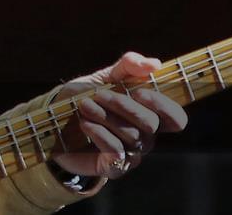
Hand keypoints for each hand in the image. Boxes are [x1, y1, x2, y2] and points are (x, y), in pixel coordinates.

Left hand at [51, 52, 186, 179]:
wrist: (55, 122)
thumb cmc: (88, 97)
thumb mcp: (106, 76)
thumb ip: (129, 66)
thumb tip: (155, 64)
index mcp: (151, 115)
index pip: (176, 119)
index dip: (164, 106)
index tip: (139, 91)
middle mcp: (146, 137)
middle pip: (151, 125)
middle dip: (124, 106)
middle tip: (99, 95)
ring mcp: (131, 154)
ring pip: (130, 136)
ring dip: (105, 116)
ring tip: (84, 105)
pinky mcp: (113, 167)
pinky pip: (116, 152)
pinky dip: (100, 134)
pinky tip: (85, 123)